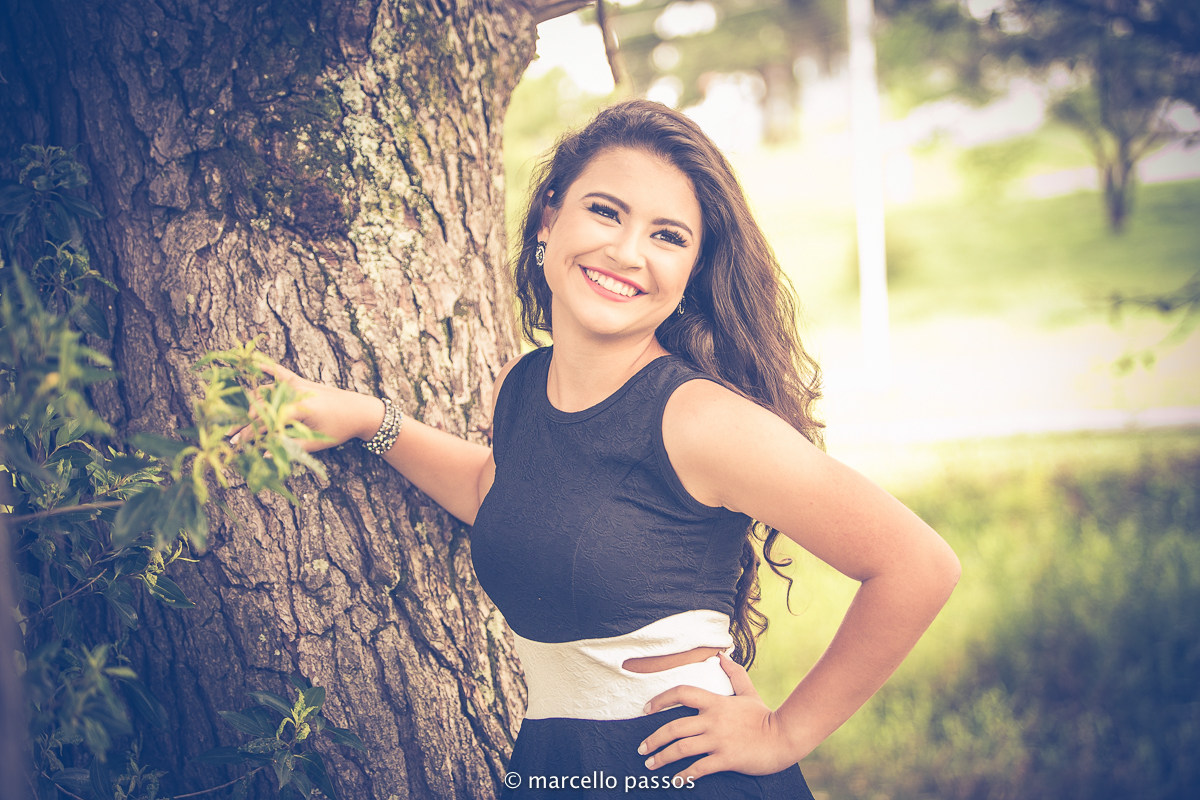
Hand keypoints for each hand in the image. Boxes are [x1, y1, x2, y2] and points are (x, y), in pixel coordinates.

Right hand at [228, 362, 383, 451]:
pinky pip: (280, 372)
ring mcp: (297, 384)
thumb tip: (264, 455)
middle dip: (243, 423)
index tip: (236, 445)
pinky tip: (253, 362)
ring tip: (238, 418)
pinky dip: (266, 367)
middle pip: (260, 407)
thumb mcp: (315, 442)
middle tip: (230, 435)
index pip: (265, 422)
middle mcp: (294, 392)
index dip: (248, 434)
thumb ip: (289, 447)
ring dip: (249, 405)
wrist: (360, 411)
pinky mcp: (301, 381)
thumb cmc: (340, 429)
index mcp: (297, 407)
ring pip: (265, 391)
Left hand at [638, 652, 800, 782]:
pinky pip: (699, 768)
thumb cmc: (764, 716)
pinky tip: (675, 780)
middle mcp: (713, 720)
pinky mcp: (726, 759)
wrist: (785, 737)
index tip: (646, 709)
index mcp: (716, 702)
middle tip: (642, 748)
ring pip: (682, 749)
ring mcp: (719, 740)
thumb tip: (721, 655)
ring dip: (662, 758)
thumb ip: (733, 674)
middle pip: (674, 727)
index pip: (682, 693)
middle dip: (654, 739)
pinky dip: (684, 775)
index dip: (661, 699)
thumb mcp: (748, 692)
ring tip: (651, 765)